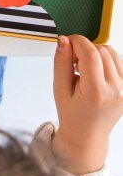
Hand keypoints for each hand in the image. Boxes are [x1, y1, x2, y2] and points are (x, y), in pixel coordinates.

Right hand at [53, 34, 122, 175]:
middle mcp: (116, 90)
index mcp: (96, 92)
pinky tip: (94, 69)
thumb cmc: (72, 115)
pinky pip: (118, 61)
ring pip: (112, 52)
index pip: (91, 54)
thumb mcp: (59, 88)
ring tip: (83, 65)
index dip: (77, 41)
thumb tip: (63, 41)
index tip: (67, 42)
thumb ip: (61, 62)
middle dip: (84, 47)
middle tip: (72, 59)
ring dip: (95, 52)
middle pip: (102, 50)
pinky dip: (104, 59)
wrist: (87, 134)